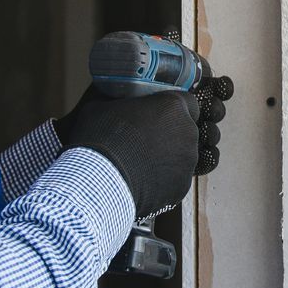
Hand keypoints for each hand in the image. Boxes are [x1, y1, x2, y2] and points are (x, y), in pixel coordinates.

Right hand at [61, 89, 202, 214]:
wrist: (99, 180)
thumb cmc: (100, 138)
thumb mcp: (101, 106)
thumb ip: (119, 101)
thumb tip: (113, 102)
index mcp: (173, 107)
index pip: (187, 102)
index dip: (171, 109)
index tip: (157, 114)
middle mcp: (188, 133)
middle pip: (184, 131)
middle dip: (168, 134)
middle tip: (144, 140)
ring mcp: (187, 162)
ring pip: (181, 157)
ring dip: (166, 158)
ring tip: (140, 164)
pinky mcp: (181, 186)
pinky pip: (175, 180)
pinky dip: (162, 180)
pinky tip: (141, 181)